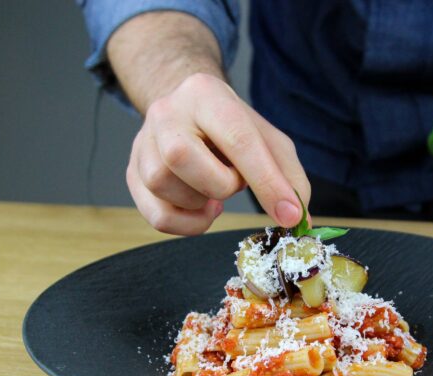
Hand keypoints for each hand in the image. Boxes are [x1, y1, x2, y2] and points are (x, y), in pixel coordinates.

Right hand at [126, 73, 310, 234]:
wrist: (189, 114)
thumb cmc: (233, 129)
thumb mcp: (268, 141)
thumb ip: (289, 177)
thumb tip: (299, 220)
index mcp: (206, 94)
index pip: (236, 139)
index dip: (267, 182)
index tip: (290, 215)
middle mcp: (166, 112)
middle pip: (181, 157)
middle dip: (220, 184)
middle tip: (233, 182)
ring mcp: (143, 143)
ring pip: (163, 185)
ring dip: (202, 202)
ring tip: (215, 189)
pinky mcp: (133, 174)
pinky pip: (157, 216)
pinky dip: (188, 224)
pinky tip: (202, 207)